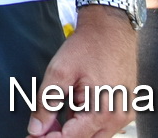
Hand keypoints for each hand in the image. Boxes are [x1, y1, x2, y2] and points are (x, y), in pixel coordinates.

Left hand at [27, 11, 135, 135]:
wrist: (111, 29)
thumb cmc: (88, 46)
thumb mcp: (59, 71)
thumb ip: (46, 102)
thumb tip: (36, 128)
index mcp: (102, 112)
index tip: (33, 136)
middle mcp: (118, 118)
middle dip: (61, 135)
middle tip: (40, 127)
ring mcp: (124, 114)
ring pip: (94, 134)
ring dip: (74, 129)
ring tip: (57, 113)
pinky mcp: (124, 108)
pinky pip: (103, 124)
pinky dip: (86, 121)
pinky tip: (73, 107)